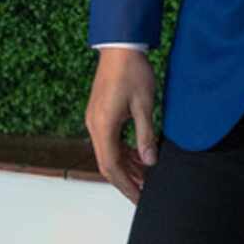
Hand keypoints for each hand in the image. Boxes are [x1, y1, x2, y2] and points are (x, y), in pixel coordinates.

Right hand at [85, 50, 159, 201]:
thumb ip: (146, 136)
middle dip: (126, 180)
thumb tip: (149, 162)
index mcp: (103, 127)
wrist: (120, 46)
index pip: (111, 167)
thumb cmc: (132, 72)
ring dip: (126, 167)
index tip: (140, 198)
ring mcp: (95, 120)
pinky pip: (110, 141)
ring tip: (145, 177)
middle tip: (144, 193)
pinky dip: (123, 152)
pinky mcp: (100, 114)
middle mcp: (94, 126)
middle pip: (107, 164)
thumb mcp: (144, 106)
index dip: (126, 186)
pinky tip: (138, 157)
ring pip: (109, 153)